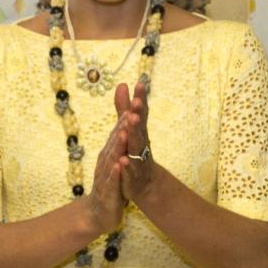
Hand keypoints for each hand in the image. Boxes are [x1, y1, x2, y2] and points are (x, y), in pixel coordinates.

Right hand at [85, 109, 127, 235]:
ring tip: (123, 133)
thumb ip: (119, 140)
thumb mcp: (115, 161)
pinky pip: (112, 181)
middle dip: (122, 126)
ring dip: (117, 146)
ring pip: (112, 158)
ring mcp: (106, 176)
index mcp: (109, 153)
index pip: (118, 132)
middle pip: (114, 141)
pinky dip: (115, 172)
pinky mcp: (108, 192)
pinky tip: (120, 164)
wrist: (98, 213)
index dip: (126, 117)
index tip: (135, 100)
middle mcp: (105, 161)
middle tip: (130, 110)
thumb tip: (125, 120)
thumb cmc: (110, 184)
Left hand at [114, 81, 155, 201]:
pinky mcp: (132, 176)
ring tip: (131, 123)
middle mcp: (141, 143)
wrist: (144, 184)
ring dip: (133, 135)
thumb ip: (125, 108)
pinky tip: (123, 160)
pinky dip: (127, 166)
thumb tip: (122, 84)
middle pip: (139, 127)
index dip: (140, 99)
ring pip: (135, 146)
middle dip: (138, 114)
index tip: (139, 83)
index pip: (140, 113)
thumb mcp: (131, 129)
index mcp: (139, 131)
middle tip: (137, 102)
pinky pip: (129, 170)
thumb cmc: (136, 151)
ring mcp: (138, 159)